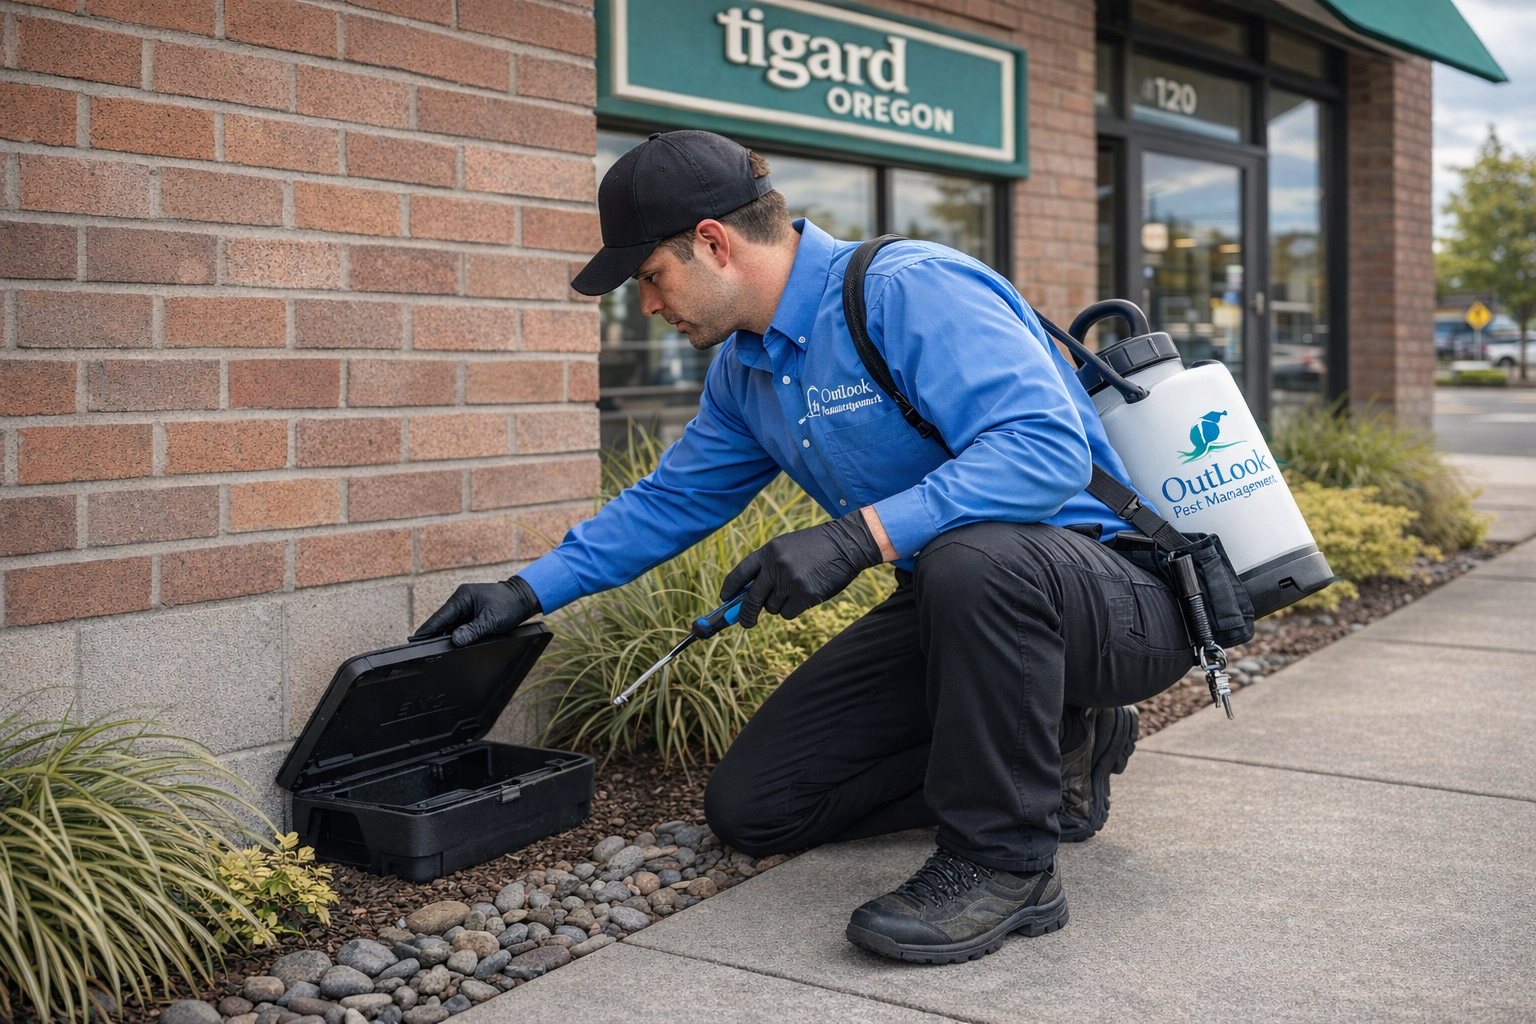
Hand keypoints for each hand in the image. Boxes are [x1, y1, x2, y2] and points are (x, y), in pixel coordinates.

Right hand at [410, 576, 541, 645]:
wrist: (524, 597)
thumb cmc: (509, 605)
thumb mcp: (492, 620)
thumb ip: (473, 630)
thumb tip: (455, 640)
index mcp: (462, 597)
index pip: (441, 616)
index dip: (428, 629)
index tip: (415, 639)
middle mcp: (461, 600)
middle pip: (443, 621)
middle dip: (434, 634)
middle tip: (420, 648)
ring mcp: (466, 606)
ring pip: (451, 624)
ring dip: (445, 635)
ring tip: (432, 649)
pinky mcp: (472, 613)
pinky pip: (459, 625)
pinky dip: (455, 634)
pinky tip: (450, 644)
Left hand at [721, 515, 882, 627]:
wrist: (846, 544)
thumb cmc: (816, 547)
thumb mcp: (787, 547)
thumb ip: (768, 566)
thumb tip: (749, 596)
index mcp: (768, 551)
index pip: (740, 573)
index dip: (730, 588)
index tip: (725, 599)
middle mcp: (775, 567)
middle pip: (751, 599)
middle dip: (745, 614)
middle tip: (745, 623)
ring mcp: (790, 582)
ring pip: (773, 608)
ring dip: (780, 605)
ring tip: (796, 589)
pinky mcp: (805, 595)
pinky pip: (788, 613)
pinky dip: (794, 609)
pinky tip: (806, 595)